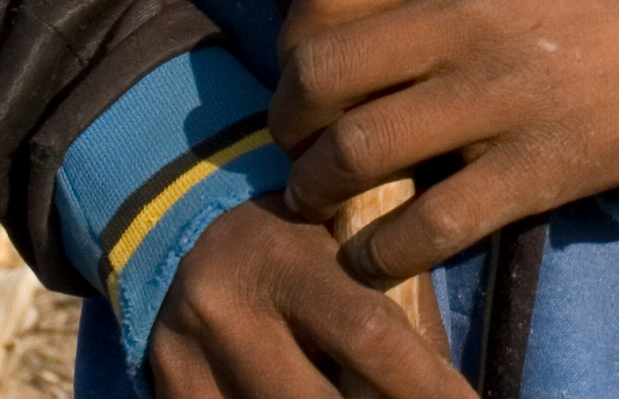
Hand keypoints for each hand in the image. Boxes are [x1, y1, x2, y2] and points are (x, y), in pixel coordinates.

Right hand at [148, 195, 473, 398]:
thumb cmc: (298, 240)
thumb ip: (384, 290)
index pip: (367, 334)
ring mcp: (185, 361)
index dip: (427, 385)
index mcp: (281, 259)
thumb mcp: (340, 240)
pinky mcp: (170, 393)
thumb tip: (448, 382)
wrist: (188, 235)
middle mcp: (224, 311)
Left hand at [273, 0, 618, 285]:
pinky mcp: (533, 166)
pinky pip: (429, 224)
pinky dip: (382, 251)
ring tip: (317, 199)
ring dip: (317, 187)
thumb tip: (340, 25)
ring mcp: (499, 95)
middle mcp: (466, 21)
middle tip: (295, 145)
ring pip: (358, 150)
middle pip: (322, 73)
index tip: (298, 71)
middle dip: (289, 122)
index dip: (290, 40)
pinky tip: (371, 254)